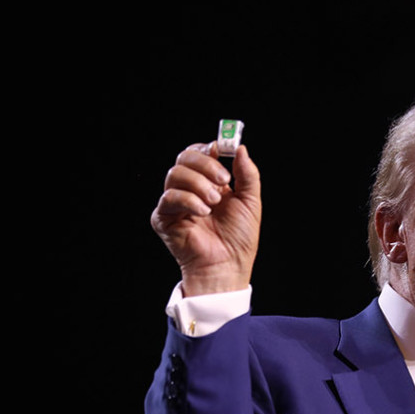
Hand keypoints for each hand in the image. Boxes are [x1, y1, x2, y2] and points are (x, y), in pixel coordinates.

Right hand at [150, 142, 261, 295]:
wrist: (229, 265)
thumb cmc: (240, 239)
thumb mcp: (250, 201)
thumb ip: (247, 174)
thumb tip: (240, 148)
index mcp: (209, 183)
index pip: (199, 153)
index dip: (208, 148)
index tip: (221, 150)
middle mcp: (190, 189)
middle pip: (184, 158)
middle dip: (205, 165)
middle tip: (222, 180)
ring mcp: (175, 203)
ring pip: (175, 174)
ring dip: (198, 184)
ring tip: (214, 203)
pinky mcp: (163, 218)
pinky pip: (169, 197)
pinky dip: (188, 200)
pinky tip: (203, 212)